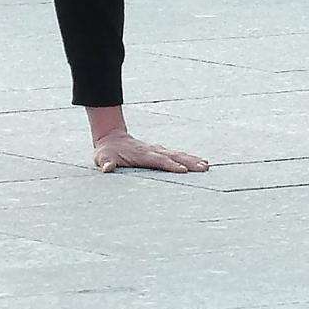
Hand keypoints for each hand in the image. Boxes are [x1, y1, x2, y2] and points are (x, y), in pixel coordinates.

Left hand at [92, 127, 209, 174]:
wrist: (111, 137)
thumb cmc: (107, 152)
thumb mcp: (102, 158)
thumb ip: (105, 163)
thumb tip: (107, 167)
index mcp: (141, 154)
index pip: (159, 160)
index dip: (170, 165)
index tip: (183, 170)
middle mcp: (152, 150)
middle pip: (173, 156)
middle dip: (189, 162)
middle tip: (204, 167)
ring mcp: (157, 150)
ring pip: (177, 155)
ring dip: (191, 160)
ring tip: (206, 165)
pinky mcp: (158, 152)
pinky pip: (176, 155)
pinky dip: (187, 159)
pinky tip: (197, 162)